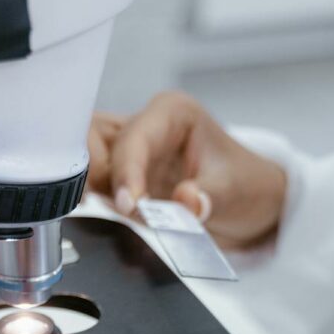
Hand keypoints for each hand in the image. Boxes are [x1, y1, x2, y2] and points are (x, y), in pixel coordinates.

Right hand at [87, 92, 287, 248]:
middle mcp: (144, 127)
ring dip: (86, 187)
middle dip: (92, 172)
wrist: (250, 207)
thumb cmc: (245, 185)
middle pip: (92, 137)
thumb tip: (186, 202)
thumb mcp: (235, 191)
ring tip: (99, 214)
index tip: (128, 205)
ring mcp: (128, 154)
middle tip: (100, 205)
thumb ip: (209, 198)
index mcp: (172, 115)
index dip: (126, 171)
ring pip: (83, 158)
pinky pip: (92, 185)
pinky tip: (99, 219)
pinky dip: (92, 202)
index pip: (133, 137)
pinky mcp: (121, 180)